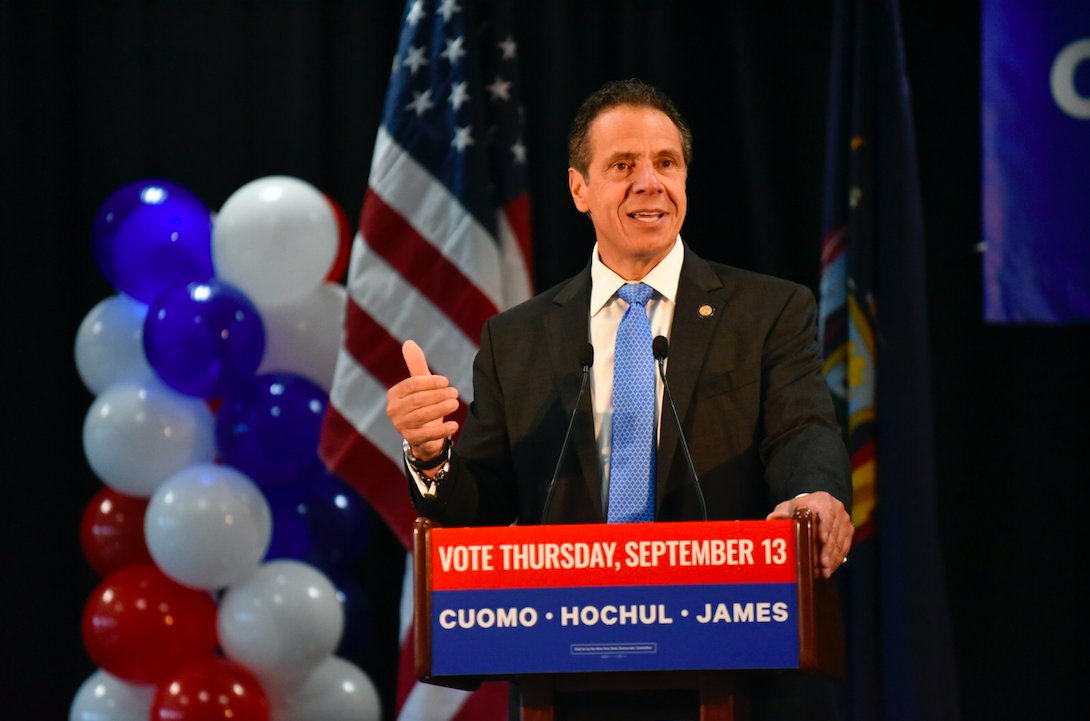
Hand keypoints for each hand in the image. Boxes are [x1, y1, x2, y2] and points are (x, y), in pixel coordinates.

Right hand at [386, 340, 460, 460]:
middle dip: (438, 395)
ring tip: (456, 403)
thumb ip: (416, 365)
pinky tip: (454, 425)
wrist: (423, 434)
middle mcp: (394, 410)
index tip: (446, 381)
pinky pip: (427, 435)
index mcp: (395, 394)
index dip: (429, 382)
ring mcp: (401, 426)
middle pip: (417, 400)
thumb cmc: (422, 404)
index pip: (411, 385)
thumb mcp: (420, 385)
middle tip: (455, 392)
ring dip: (440, 409)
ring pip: (422, 416)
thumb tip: (409, 342)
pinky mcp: (412, 440)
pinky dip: (442, 430)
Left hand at [766, 491, 852, 578]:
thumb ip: (781, 512)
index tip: (822, 540)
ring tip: (825, 571)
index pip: (827, 515)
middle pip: (834, 533)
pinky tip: (829, 569)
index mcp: (823, 501)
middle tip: (823, 564)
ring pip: (841, 542)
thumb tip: (772, 519)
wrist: (817, 505)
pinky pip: (845, 547)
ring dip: (833, 558)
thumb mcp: (789, 506)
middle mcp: (837, 510)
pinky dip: (837, 559)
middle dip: (828, 551)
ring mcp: (844, 521)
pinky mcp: (848, 530)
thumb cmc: (800, 508)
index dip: (825, 528)